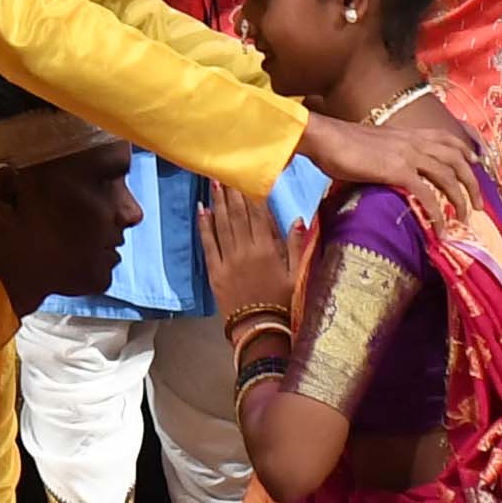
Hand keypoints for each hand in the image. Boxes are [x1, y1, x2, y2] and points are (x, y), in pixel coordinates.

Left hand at [196, 172, 295, 313]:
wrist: (260, 331)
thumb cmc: (283, 304)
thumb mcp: (297, 275)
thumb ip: (296, 245)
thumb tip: (299, 218)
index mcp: (267, 250)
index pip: (258, 214)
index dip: (252, 193)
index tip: (248, 175)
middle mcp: (246, 250)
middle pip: (238, 215)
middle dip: (232, 191)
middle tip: (226, 170)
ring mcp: (228, 260)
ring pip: (222, 224)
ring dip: (218, 202)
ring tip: (214, 181)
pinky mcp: (215, 271)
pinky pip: (208, 243)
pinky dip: (205, 225)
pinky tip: (202, 209)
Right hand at [295, 102, 478, 205]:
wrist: (324, 137)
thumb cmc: (340, 142)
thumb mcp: (372, 143)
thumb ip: (388, 153)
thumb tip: (389, 168)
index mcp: (407, 133)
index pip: (446, 137)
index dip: (465, 150)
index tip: (476, 162)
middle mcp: (413, 141)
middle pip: (456, 159)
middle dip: (473, 182)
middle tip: (479, 203)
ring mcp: (407, 155)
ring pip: (448, 176)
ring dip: (461, 198)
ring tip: (465, 218)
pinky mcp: (398, 170)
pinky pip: (427, 194)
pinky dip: (436, 212)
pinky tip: (439, 227)